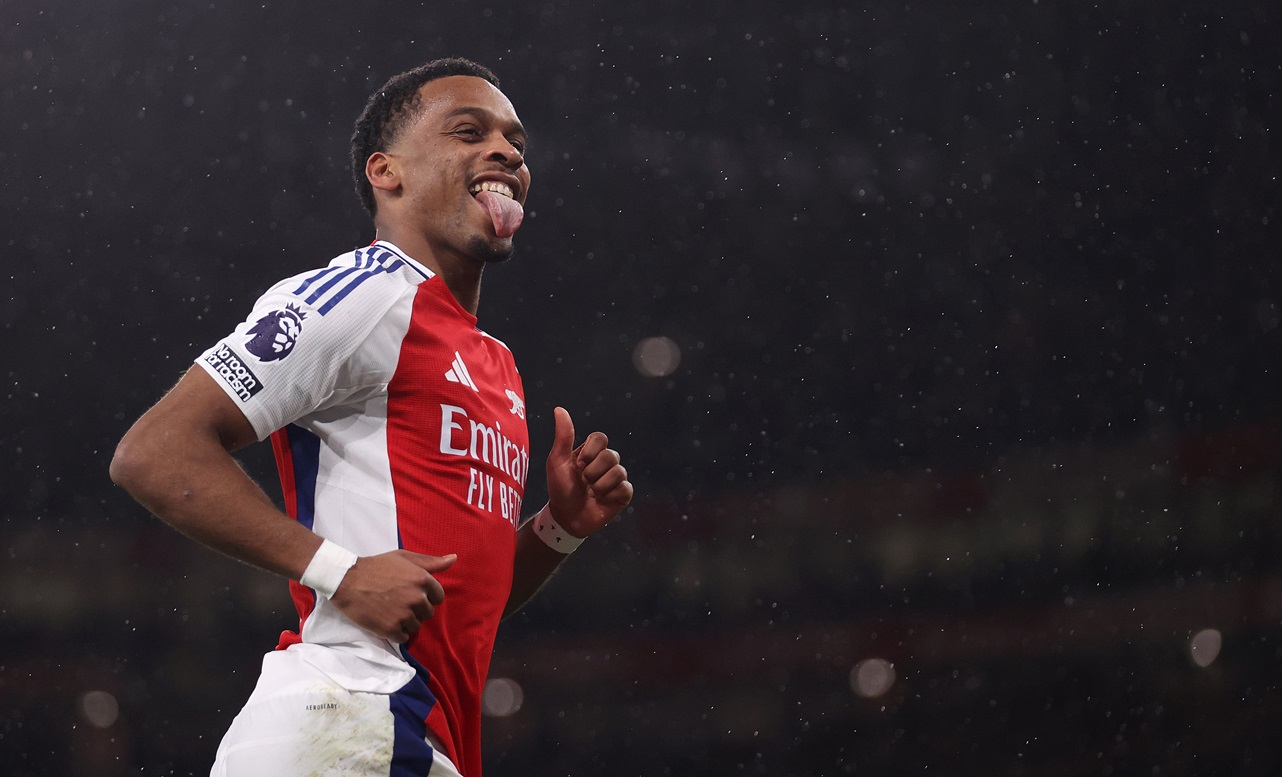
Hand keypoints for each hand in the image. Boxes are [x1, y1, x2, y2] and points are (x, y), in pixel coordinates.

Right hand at [330, 550, 456, 642]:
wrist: (346, 580)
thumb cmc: (376, 566)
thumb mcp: (404, 558)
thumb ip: (430, 562)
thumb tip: (453, 559)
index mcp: (423, 579)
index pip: (438, 597)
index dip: (427, 596)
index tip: (412, 594)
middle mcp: (417, 598)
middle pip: (427, 613)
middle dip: (416, 609)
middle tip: (397, 601)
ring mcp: (405, 615)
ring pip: (416, 626)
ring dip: (406, 621)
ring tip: (390, 610)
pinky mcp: (391, 629)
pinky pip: (404, 637)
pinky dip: (397, 632)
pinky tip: (386, 621)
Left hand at [545, 406, 633, 536]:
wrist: (566, 517)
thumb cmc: (559, 488)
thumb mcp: (557, 461)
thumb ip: (563, 436)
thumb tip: (559, 409)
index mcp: (591, 451)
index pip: (601, 438)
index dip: (590, 451)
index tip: (578, 464)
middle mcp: (606, 462)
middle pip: (611, 455)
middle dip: (592, 472)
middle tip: (583, 481)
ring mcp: (616, 478)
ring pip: (618, 472)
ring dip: (599, 485)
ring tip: (591, 492)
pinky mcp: (623, 495)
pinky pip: (625, 488)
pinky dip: (610, 495)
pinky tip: (602, 500)